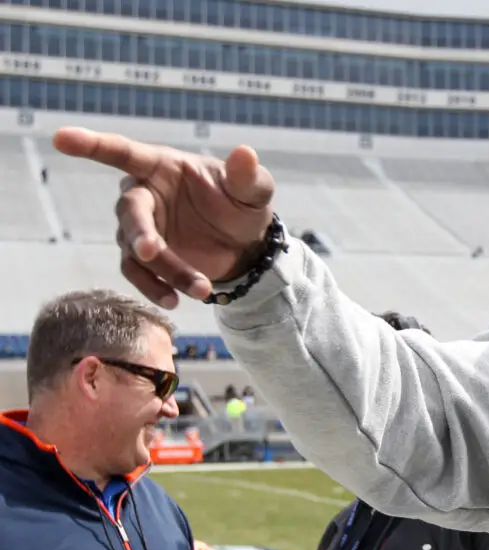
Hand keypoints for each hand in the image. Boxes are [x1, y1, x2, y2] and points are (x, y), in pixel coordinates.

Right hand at [51, 127, 275, 308]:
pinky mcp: (146, 258)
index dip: (92, 145)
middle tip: (151, 251)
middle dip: (139, 232)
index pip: (123, 152)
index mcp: (164, 166)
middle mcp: (145, 194)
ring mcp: (142, 228)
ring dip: (164, 270)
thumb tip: (246, 152)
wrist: (246, 244)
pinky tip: (175, 299)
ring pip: (137, 250)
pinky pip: (139, 274)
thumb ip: (248, 175)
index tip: (60, 137)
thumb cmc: (243, 205)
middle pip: (129, 211)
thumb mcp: (253, 190)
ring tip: (200, 289)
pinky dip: (155, 288)